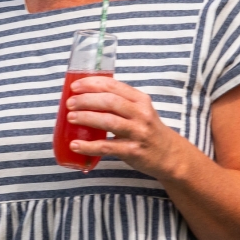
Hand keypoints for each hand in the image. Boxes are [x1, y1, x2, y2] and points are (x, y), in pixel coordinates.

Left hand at [66, 75, 191, 180]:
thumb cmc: (148, 130)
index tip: (74, 86)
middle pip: (109, 102)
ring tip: (70, 118)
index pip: (113, 86)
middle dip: (86, 100)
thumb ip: (121, 103)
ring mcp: (138, 132)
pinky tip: (75, 144)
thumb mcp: (141, 111)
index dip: (91, 84)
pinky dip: (89, 146)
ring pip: (108, 122)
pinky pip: (107, 147)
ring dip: (86, 118)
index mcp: (140, 100)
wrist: (170, 155)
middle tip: (69, 103)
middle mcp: (141, 114)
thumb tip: (86, 97)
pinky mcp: (133, 151)